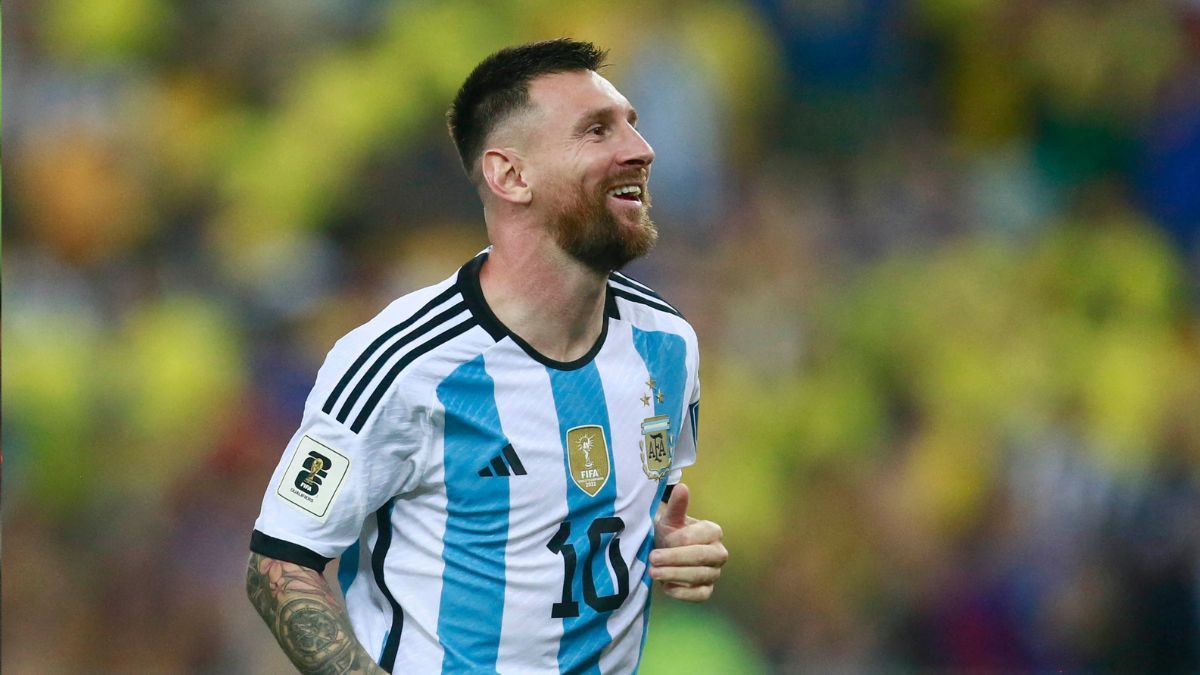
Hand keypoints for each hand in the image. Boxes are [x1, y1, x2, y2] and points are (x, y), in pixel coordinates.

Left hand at [649, 483, 727, 601]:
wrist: (666, 551)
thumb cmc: (670, 533)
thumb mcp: (670, 519)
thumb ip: (677, 506)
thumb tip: (682, 487)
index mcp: (713, 531)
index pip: (697, 538)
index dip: (677, 541)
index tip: (662, 539)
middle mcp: (719, 553)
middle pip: (701, 558)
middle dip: (675, 559)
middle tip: (653, 559)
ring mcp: (714, 573)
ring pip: (699, 576)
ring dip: (674, 575)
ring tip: (653, 572)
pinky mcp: (707, 590)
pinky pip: (700, 595)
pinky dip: (683, 593)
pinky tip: (665, 587)